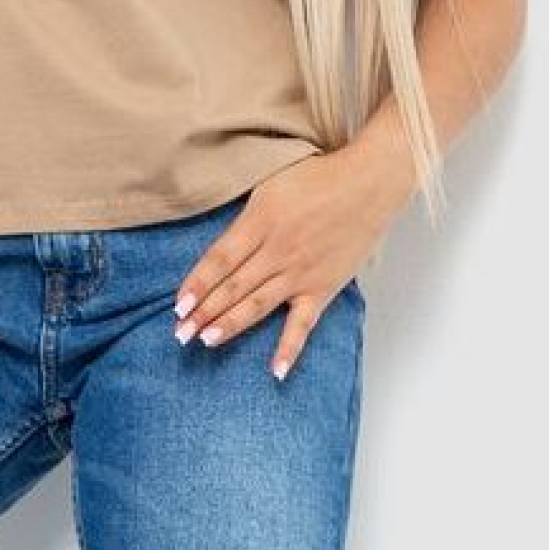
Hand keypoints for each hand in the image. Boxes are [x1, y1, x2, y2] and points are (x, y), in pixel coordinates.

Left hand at [173, 151, 392, 380]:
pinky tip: (274, 372)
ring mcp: (301, 272)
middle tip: (180, 334)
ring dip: (230, 326)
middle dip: (203, 312)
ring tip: (205, 342)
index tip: (178, 305)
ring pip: (257, 305)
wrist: (370, 183)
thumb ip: (245, 221)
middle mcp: (278, 250)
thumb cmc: (318, 178)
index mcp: (260, 221)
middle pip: (232, 287)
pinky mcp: (323, 288)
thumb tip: (220, 253)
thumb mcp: (270, 187)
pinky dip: (289, 348)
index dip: (196, 284)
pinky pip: (303, 323)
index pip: (219, 260)